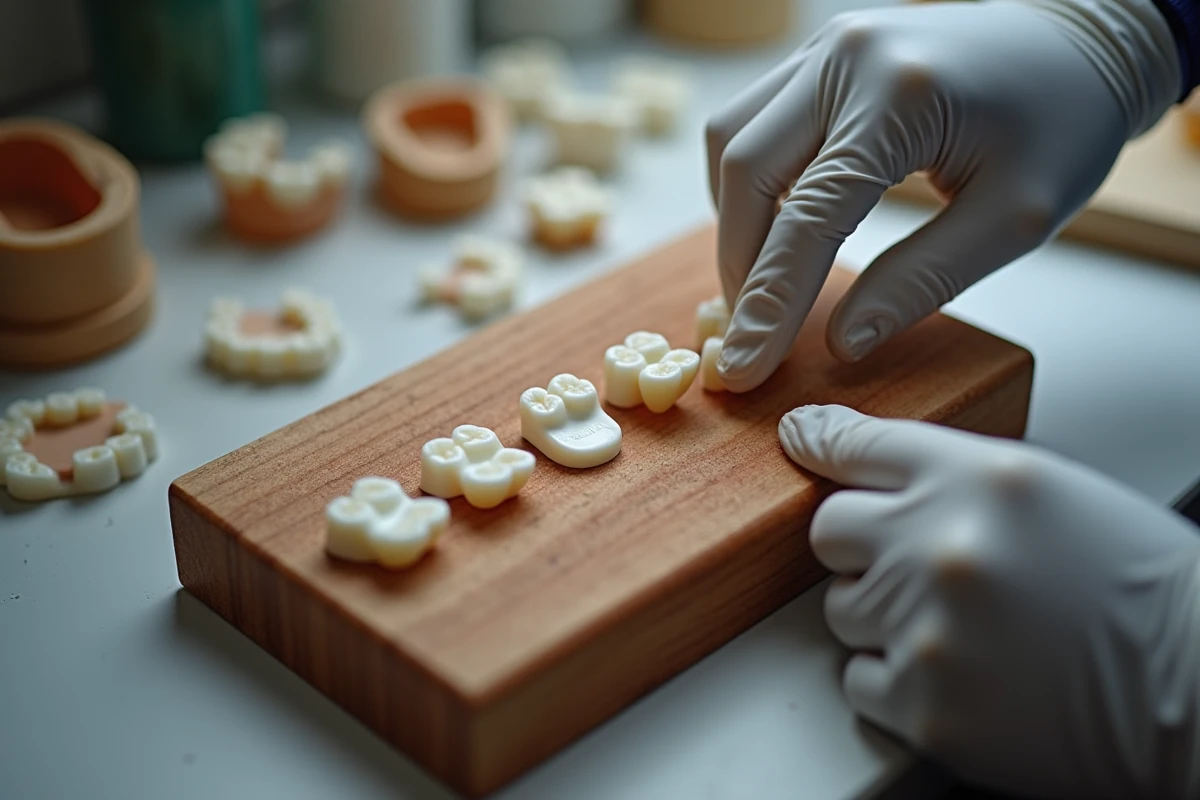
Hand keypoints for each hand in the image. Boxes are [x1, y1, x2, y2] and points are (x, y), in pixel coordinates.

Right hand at [707, 0, 1177, 391]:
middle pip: (744, 171)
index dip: (770, 300)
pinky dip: (748, 183)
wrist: (1080, 44)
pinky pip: (750, 120)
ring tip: (761, 282)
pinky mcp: (821, 53)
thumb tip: (842, 341)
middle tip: (748, 332)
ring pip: (731, 140)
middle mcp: (848, 58)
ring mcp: (827, 47)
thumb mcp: (1012, 219)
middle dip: (740, 265)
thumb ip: (921, 281)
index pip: (809, 215)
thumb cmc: (1063, 125)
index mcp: (902, 97)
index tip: (743, 365)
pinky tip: (776, 226)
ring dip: (735, 221)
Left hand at [778, 405, 1199, 798]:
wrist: (1193, 685)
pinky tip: (960, 671)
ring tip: (961, 625)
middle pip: (831, 530)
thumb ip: (947, 470)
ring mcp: (929, 629)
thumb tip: (851, 455)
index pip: (860, 446)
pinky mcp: (926, 707)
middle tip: (918, 566)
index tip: (800, 439)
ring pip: (842, 607)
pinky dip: (897, 678)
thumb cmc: (1133, 586)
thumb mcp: (1046, 491)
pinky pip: (859, 679)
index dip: (821, 441)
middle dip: (865, 547)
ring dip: (884, 615)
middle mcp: (944, 546)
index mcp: (981, 481)